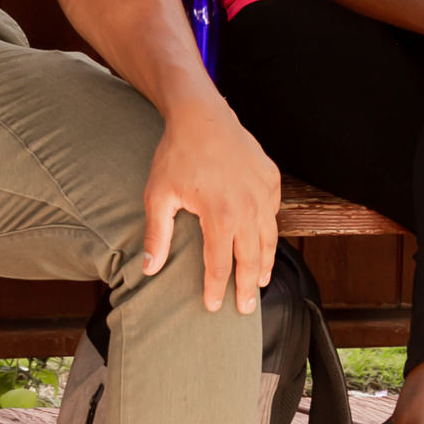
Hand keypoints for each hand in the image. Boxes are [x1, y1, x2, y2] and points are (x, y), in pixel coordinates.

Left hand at [141, 94, 279, 314]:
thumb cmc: (176, 154)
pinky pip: (273, 212)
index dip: (217, 289)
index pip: (221, 264)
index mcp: (220, 216)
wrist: (201, 114)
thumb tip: (149, 270)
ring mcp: (264, 192)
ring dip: (265, 263)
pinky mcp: (271, 178)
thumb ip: (156, 235)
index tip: (215, 307)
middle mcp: (248, 207)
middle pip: (252, 258)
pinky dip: (268, 230)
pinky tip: (262, 240)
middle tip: (245, 308)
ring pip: (270, 238)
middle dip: (247, 287)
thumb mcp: (158, 196)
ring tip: (259, 282)